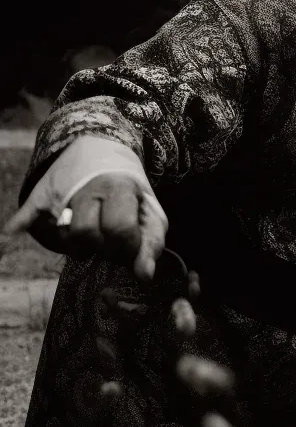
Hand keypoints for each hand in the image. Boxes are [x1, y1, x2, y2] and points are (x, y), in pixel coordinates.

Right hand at [3, 171, 166, 280]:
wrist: (103, 150)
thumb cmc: (130, 192)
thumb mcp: (150, 213)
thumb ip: (151, 244)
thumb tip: (144, 276)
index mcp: (119, 188)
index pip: (119, 228)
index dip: (126, 247)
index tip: (129, 248)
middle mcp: (88, 188)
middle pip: (86, 232)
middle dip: (101, 249)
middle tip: (110, 245)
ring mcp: (63, 192)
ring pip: (63, 233)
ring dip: (77, 246)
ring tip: (92, 239)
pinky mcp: (43, 195)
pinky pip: (27, 211)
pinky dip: (20, 222)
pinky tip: (13, 231)